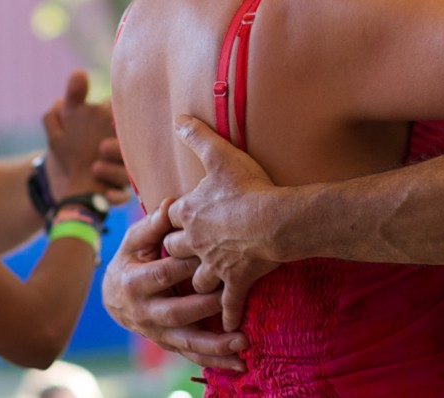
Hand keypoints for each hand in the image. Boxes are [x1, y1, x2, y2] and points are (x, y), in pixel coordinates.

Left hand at [42, 71, 126, 201]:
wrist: (54, 178)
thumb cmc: (68, 143)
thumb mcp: (68, 119)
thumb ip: (75, 97)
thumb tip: (78, 72)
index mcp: (116, 132)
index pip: (128, 124)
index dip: (122, 122)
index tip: (109, 119)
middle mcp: (123, 153)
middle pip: (131, 151)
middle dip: (118, 150)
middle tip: (101, 147)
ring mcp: (119, 174)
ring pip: (126, 175)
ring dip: (113, 172)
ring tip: (94, 168)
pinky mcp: (112, 195)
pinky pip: (118, 198)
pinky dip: (112, 196)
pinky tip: (103, 194)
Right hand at [100, 199, 247, 370]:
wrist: (114, 298)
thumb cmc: (130, 261)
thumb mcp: (134, 241)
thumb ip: (154, 224)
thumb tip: (172, 204)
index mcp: (135, 283)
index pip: (163, 274)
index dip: (186, 265)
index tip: (212, 253)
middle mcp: (146, 313)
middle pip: (178, 311)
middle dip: (205, 305)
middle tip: (231, 294)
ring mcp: (159, 333)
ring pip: (188, 341)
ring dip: (216, 344)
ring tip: (243, 342)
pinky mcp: (171, 344)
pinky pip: (194, 355)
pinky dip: (217, 361)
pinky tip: (241, 364)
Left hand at [166, 115, 281, 331]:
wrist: (275, 221)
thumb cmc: (249, 187)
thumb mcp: (221, 155)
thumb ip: (198, 136)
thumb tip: (178, 117)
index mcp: (189, 213)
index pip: (169, 216)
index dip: (168, 217)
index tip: (169, 218)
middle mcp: (196, 242)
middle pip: (174, 250)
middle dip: (174, 252)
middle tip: (176, 254)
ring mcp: (214, 264)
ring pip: (196, 279)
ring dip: (196, 283)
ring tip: (198, 287)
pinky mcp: (236, 281)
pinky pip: (229, 303)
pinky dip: (228, 315)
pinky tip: (229, 327)